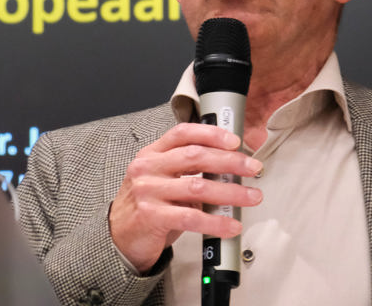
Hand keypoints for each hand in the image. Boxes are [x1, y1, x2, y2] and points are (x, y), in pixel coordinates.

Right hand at [108, 122, 263, 273]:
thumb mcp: (162, 180)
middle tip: (252, 168)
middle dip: (230, 161)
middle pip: (195, 156)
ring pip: (198, 187)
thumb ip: (187, 171)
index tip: (235, 141)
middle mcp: (148, 168)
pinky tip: (231, 225)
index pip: (183, 133)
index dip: (211, 134)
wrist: (118, 238)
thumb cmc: (147, 207)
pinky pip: (191, 217)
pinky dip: (216, 222)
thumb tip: (229, 169)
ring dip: (231, 192)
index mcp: (152, 154)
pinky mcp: (151, 216)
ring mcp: (148, 191)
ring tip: (251, 196)